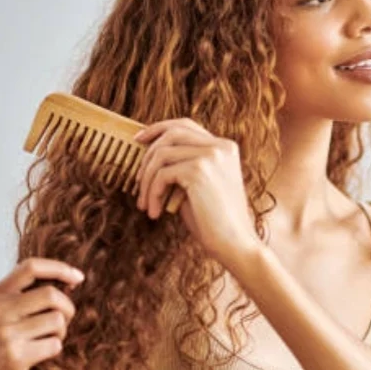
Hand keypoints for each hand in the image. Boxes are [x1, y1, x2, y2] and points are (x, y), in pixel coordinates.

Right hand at [0, 258, 83, 369]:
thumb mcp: (0, 315)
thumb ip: (26, 296)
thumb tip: (71, 280)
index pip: (31, 266)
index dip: (60, 268)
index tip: (78, 277)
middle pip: (52, 294)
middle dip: (67, 308)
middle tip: (61, 322)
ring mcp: (5, 334)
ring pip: (57, 320)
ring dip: (60, 332)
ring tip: (46, 340)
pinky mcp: (15, 356)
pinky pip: (55, 344)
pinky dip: (54, 350)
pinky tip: (39, 356)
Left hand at [134, 119, 261, 267]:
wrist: (234, 243)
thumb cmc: (215, 221)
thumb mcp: (200, 186)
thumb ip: (183, 166)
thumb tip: (149, 156)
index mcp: (225, 147)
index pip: (186, 125)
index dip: (159, 128)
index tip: (138, 140)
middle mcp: (220, 146)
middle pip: (172, 132)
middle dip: (147, 153)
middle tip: (136, 179)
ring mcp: (211, 156)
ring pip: (162, 154)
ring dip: (146, 180)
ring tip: (145, 204)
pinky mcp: (199, 170)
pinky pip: (162, 174)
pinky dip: (152, 194)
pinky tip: (155, 212)